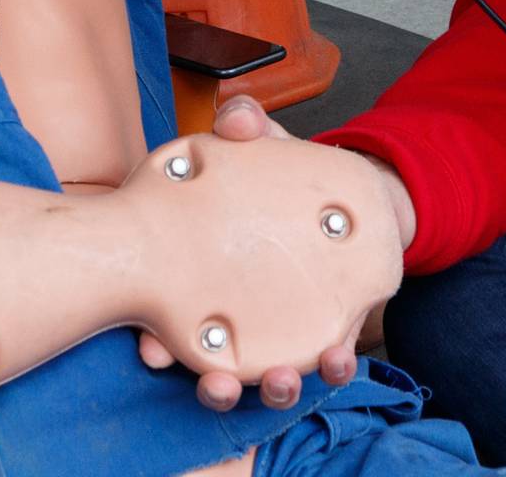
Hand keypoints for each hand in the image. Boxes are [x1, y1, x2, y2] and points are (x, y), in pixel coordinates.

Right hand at [133, 100, 416, 410]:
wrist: (353, 196)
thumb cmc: (284, 176)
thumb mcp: (263, 147)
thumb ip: (248, 129)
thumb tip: (236, 118)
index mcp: (203, 272)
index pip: (166, 316)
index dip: (155, 339)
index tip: (152, 352)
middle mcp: (236, 312)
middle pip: (212, 364)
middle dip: (211, 384)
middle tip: (216, 386)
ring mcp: (280, 330)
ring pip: (266, 374)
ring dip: (271, 387)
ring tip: (281, 380)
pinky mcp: (324, 332)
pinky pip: (325, 360)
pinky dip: (331, 364)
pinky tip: (338, 355)